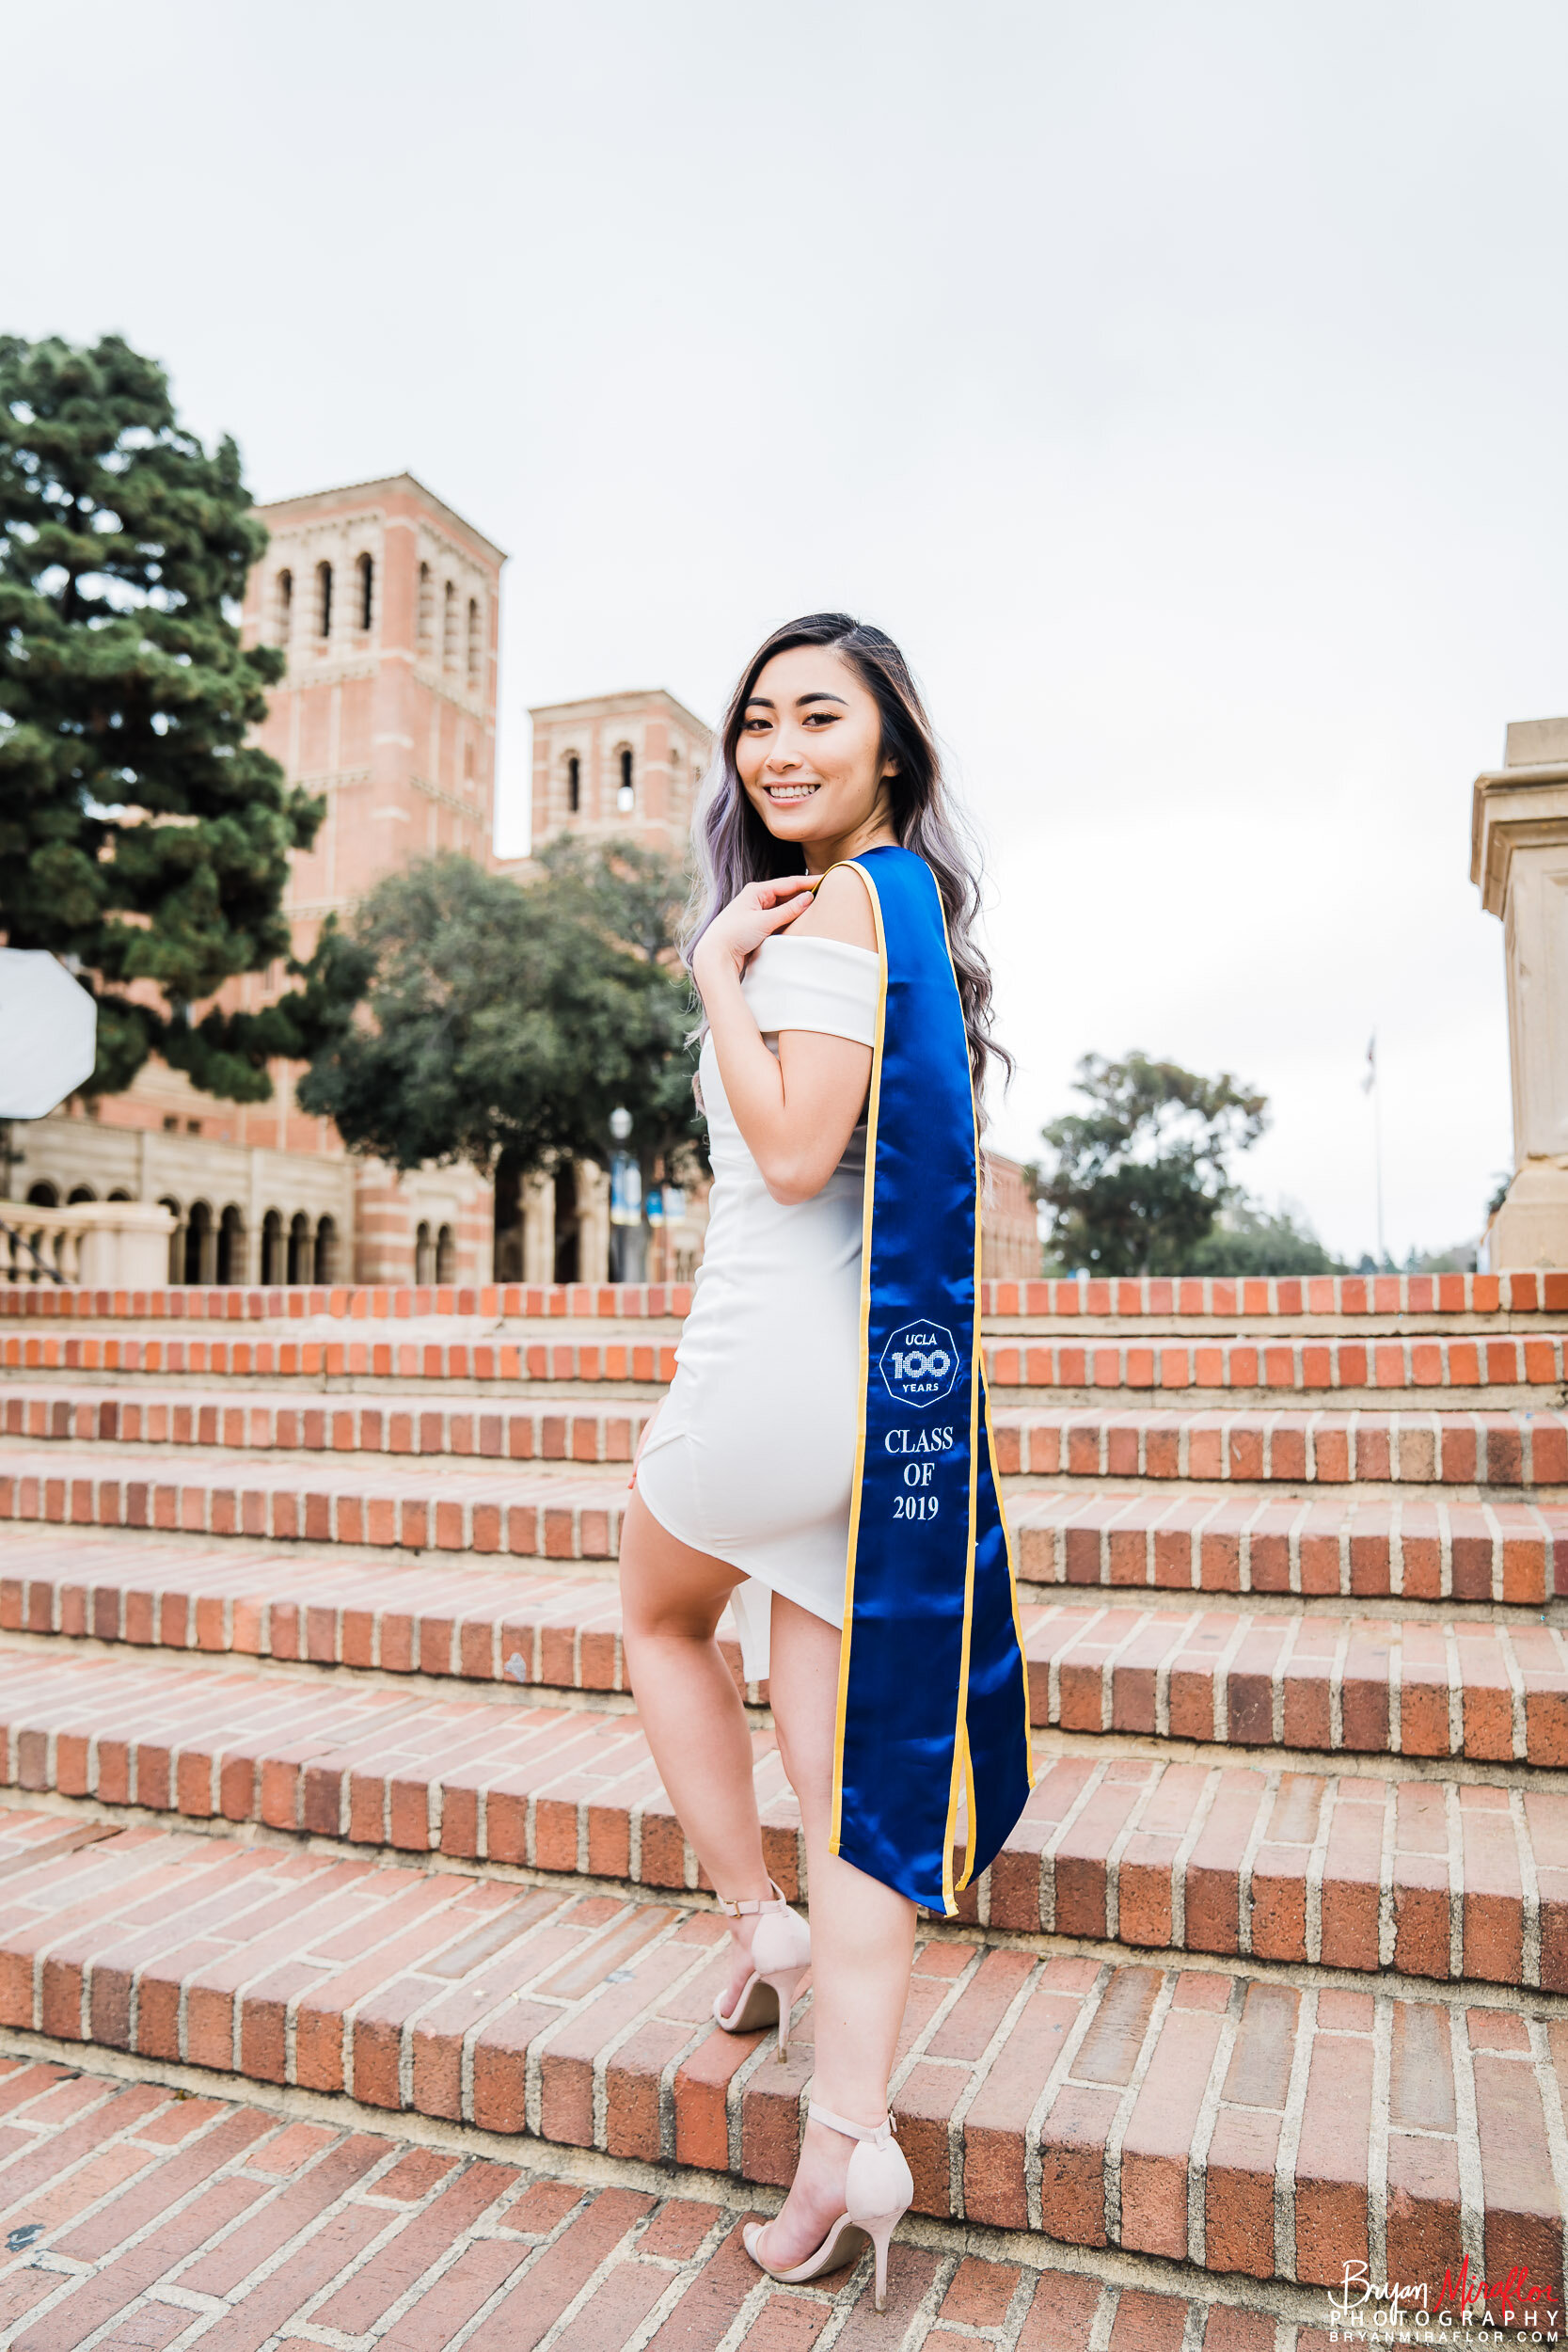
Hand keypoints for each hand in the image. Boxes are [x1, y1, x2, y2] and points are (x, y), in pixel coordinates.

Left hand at [691, 876, 818, 993]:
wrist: (714, 956)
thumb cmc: (734, 935)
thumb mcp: (764, 921)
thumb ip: (788, 910)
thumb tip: (809, 897)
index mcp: (756, 891)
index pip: (789, 883)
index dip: (809, 881)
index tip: (828, 878)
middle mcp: (756, 899)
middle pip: (787, 894)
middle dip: (805, 894)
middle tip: (828, 893)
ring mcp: (756, 912)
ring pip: (784, 907)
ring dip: (798, 908)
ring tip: (819, 907)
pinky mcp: (757, 926)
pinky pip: (778, 919)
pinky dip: (790, 919)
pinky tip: (802, 922)